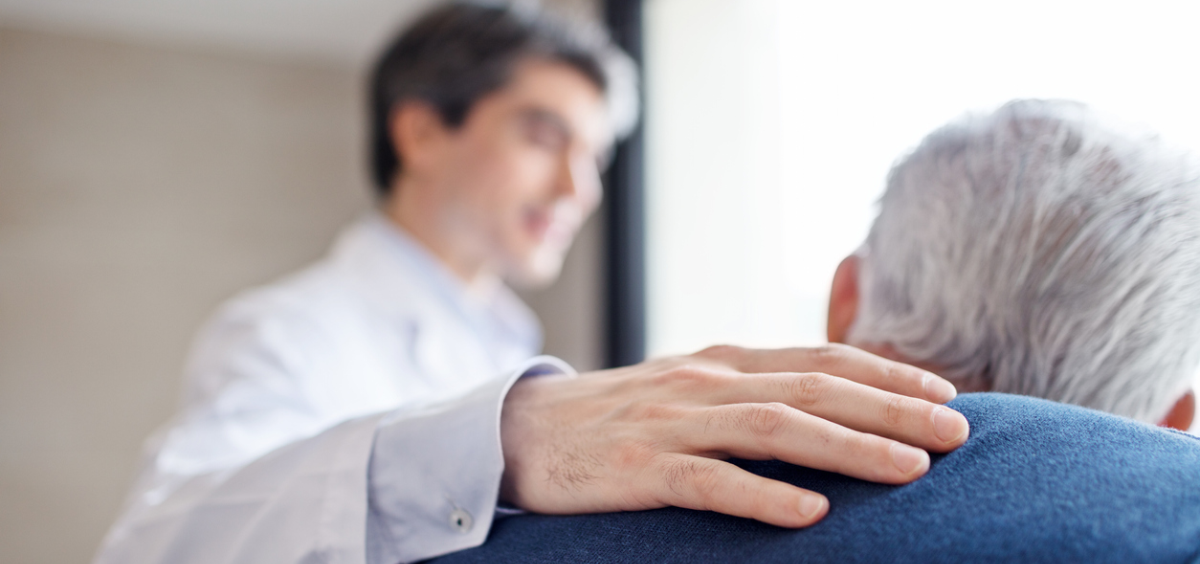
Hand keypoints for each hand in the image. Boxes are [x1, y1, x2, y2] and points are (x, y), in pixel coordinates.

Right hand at [499, 344, 968, 526]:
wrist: (522, 431)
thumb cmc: (617, 417)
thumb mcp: (688, 390)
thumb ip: (750, 391)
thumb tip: (825, 404)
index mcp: (722, 361)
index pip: (820, 358)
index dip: (886, 373)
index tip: (946, 393)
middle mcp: (706, 382)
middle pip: (814, 389)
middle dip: (892, 409)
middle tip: (959, 432)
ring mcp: (673, 423)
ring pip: (775, 429)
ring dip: (850, 448)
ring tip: (912, 471)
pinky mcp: (640, 468)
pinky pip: (710, 482)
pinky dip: (763, 496)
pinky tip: (813, 515)